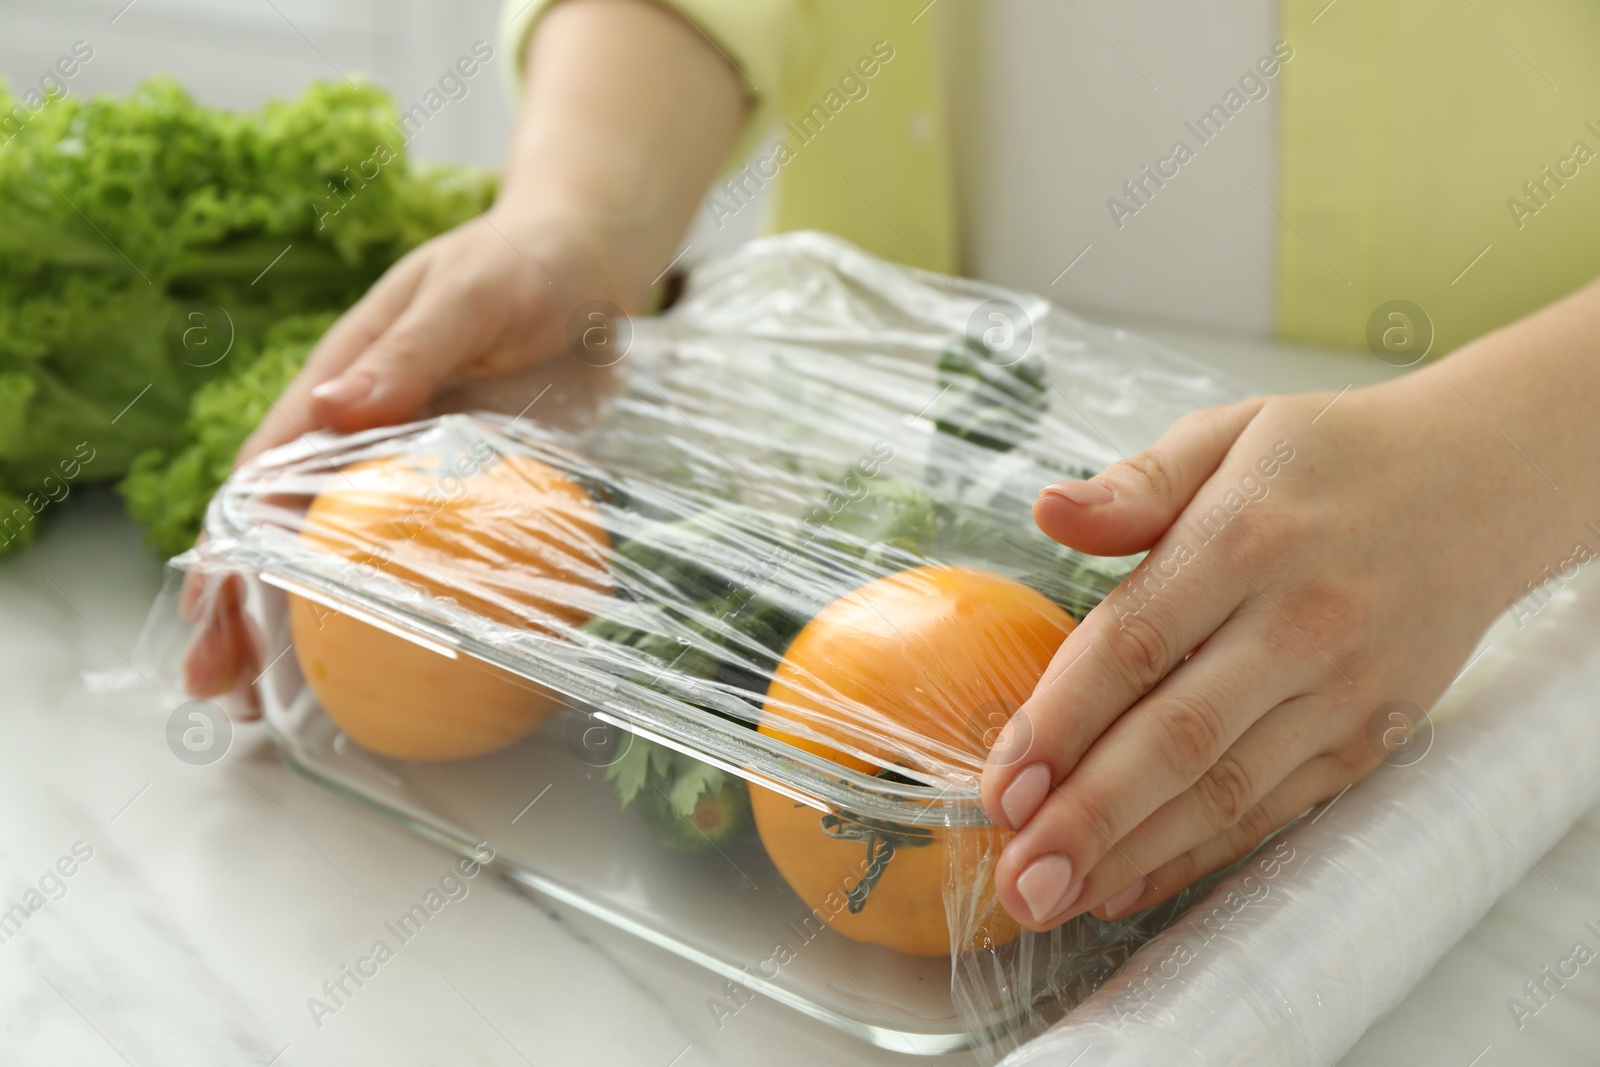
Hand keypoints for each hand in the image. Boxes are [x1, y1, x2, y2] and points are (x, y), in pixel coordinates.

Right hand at [180, 207, 650, 708]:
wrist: (588, 268)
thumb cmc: (521, 268)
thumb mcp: (469, 295)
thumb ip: (412, 350)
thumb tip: (336, 406)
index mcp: (338, 386)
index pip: (262, 478)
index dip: (228, 545)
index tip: (208, 609)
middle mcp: (358, 437)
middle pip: (281, 534)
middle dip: (240, 609)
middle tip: (223, 690)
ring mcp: (406, 471)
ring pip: (338, 559)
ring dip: (299, 629)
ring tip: (273, 707)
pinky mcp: (460, 492)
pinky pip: (417, 559)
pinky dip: (387, 612)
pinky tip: (384, 666)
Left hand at [979, 373, 1534, 928]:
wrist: (1484, 484)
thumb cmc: (1327, 458)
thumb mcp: (1229, 433)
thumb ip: (1136, 484)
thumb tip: (1045, 510)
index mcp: (1245, 536)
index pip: (1135, 643)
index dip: (1062, 720)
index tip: (1000, 783)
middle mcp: (1300, 622)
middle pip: (1179, 737)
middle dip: (1090, 817)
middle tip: (1017, 879)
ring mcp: (1345, 688)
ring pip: (1228, 790)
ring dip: (1135, 853)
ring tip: (1054, 899)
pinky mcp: (1372, 735)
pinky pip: (1277, 809)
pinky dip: (1201, 856)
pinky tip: (1130, 885)